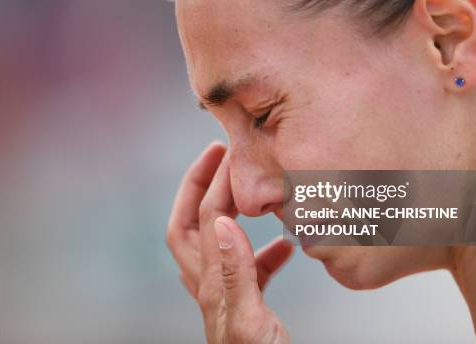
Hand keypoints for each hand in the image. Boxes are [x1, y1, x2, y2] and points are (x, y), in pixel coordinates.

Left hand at [167, 142, 292, 342]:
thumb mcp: (252, 323)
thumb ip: (237, 274)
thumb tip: (222, 221)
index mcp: (212, 287)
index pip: (205, 219)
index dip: (214, 183)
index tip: (229, 152)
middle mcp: (211, 288)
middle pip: (190, 226)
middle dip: (199, 187)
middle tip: (218, 156)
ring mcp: (227, 298)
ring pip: (216, 243)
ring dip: (228, 211)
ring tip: (248, 190)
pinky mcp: (246, 307)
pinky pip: (247, 268)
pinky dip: (261, 249)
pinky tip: (285, 246)